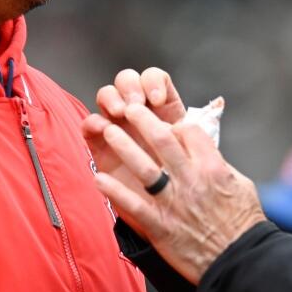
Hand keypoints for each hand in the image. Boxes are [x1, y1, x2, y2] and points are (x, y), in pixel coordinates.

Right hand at [84, 67, 185, 200]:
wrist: (172, 212)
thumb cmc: (188, 184)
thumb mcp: (200, 161)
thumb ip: (196, 142)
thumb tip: (189, 127)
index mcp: (165, 109)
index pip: (155, 79)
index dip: (153, 82)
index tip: (158, 100)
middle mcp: (139, 112)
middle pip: (127, 81)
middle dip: (129, 86)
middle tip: (135, 105)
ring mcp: (118, 126)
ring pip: (107, 96)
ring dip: (111, 98)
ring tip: (118, 112)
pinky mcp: (100, 144)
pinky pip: (90, 127)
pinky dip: (93, 123)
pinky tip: (102, 128)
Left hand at [92, 103, 266, 283]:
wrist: (238, 263)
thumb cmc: (243, 225)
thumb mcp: (241, 186)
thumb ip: (221, 167)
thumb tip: (207, 153)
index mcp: (213, 168)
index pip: (190, 132)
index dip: (176, 124)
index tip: (167, 126)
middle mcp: (192, 181)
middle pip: (162, 141)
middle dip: (143, 120)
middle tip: (129, 108)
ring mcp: (175, 203)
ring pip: (143, 168)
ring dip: (123, 147)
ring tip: (108, 131)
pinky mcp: (162, 227)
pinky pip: (134, 205)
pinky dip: (115, 192)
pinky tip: (99, 179)